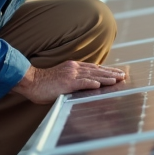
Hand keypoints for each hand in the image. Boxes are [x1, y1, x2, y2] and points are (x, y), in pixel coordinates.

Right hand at [11, 61, 125, 103]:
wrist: (30, 81)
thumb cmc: (43, 84)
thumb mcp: (60, 79)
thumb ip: (72, 81)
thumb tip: (83, 87)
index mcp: (73, 67)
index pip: (94, 68)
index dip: (106, 70)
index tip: (116, 73)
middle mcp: (74, 68)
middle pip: (97, 70)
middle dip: (111, 73)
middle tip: (123, 75)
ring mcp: (71, 75)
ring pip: (93, 75)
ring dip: (106, 78)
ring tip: (117, 80)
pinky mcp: (66, 83)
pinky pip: (81, 82)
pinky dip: (91, 83)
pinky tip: (100, 85)